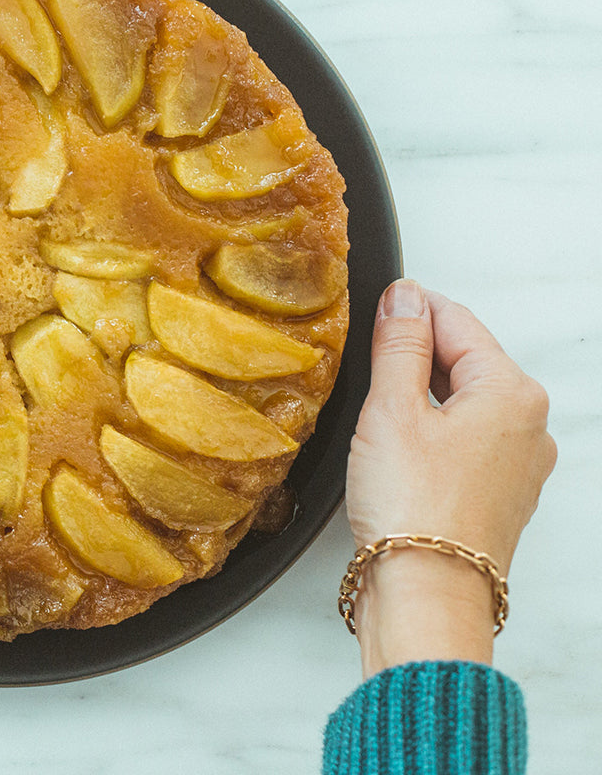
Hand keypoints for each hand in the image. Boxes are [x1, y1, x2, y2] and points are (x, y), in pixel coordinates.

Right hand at [345, 280, 555, 675]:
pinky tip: (396, 450)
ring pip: (464, 402)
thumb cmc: (414, 510)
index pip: (456, 321)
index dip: (407, 310)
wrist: (427, 594)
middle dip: (414, 354)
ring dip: (420, 395)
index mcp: (512, 393)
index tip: (371, 308)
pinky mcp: (499, 494)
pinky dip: (431, 433)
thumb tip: (404, 298)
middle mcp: (528, 426)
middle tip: (363, 363)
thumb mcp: (391, 409)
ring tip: (376, 412)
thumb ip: (398, 345)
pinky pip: (465, 441)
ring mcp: (518, 465)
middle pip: (465, 361)